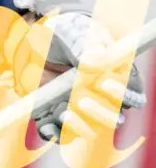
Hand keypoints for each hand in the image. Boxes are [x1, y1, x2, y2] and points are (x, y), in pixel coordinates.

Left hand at [6, 0, 145, 142]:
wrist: (35, 44)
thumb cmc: (64, 35)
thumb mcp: (72, 32)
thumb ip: (83, 44)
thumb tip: (93, 62)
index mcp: (118, 78)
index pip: (132, 93)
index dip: (123, 92)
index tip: (103, 82)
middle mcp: (105, 100)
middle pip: (115, 118)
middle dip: (100, 112)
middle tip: (81, 99)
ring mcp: (83, 113)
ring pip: (91, 131)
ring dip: (79, 124)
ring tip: (62, 110)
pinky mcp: (59, 120)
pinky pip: (61, 136)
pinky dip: (55, 132)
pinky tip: (47, 123)